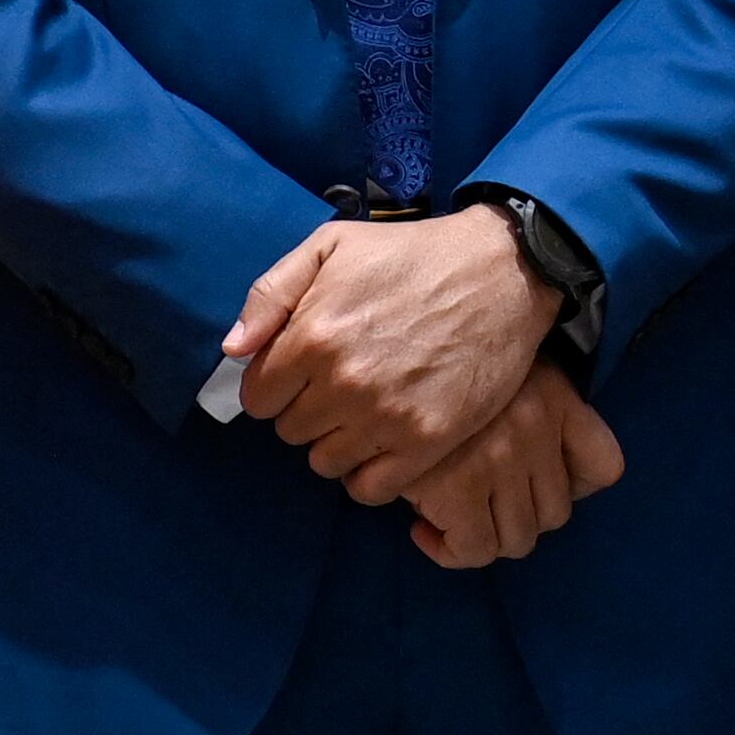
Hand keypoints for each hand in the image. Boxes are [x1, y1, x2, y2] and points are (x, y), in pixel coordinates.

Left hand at [223, 209, 559, 500]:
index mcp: (313, 337)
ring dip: (335, 441)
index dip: (275, 385)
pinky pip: (369, 488)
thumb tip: (234, 349)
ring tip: (361, 412)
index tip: (300, 372)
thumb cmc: (410, 254)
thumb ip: (270, 294)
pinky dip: (367, 473)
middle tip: (338, 385)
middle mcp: (343, 383)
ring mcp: (386, 417)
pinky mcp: (427, 442)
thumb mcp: (330, 246)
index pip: (258, 398)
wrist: (500, 272)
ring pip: (325, 462)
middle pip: (290, 432)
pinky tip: (381, 443)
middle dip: (306, 410)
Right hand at [398, 364, 624, 568]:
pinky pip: (473, 550)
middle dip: (517, 519)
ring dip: (486, 538)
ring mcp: (501, 459)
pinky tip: (424, 526)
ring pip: (518, 540)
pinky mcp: (459, 487)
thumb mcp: (496, 369)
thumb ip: (530, 411)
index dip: (575, 487)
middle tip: (477, 504)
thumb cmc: (431, 368)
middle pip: (556, 515)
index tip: (534, 485)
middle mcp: (537, 427)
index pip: (605, 466)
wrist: (378, 355)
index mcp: (554, 396)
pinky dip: (450, 550)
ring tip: (452, 517)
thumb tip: (529, 484)